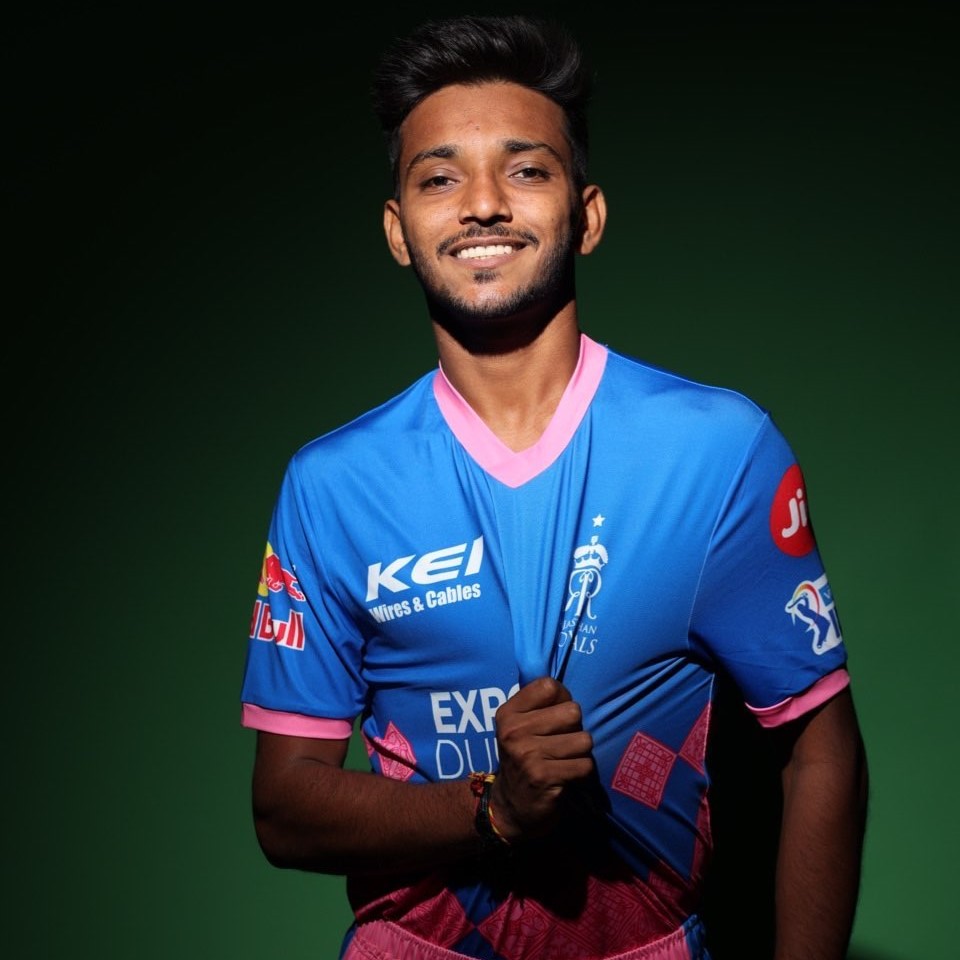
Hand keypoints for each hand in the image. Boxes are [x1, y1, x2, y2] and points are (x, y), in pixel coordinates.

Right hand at [490, 676, 593, 841]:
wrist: (511, 807)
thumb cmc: (524, 759)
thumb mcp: (520, 727)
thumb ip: (539, 705)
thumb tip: (565, 689)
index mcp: (508, 713)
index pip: (549, 686)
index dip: (562, 700)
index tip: (556, 717)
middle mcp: (514, 731)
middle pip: (572, 712)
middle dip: (575, 729)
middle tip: (561, 744)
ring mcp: (527, 754)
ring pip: (584, 739)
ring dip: (580, 753)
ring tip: (564, 761)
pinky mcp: (543, 777)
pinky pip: (584, 765)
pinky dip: (582, 772)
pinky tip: (567, 777)